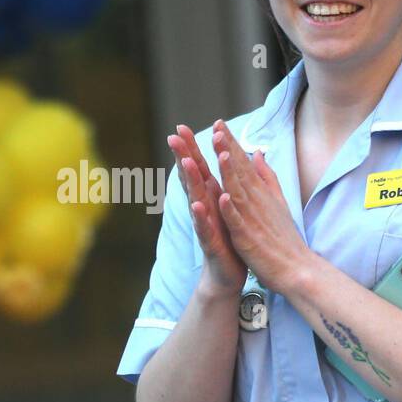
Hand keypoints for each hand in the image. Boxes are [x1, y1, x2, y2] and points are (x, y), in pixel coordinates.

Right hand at [166, 124, 246, 294]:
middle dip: (183, 157)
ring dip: (191, 181)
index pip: (199, 168)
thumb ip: (224, 183)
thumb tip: (222, 159)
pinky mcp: (211, 243)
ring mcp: (205, 225)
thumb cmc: (228, 238)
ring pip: (196, 199)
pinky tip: (198, 205)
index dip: (190, 148)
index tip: (181, 127)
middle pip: (192, 178)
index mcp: (211, 197)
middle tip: (173, 136)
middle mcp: (204, 208)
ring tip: (186, 163)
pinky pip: (205, 228)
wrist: (227, 274)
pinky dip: (202, 216)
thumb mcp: (228, 206)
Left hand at [211, 119, 309, 295]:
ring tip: (219, 152)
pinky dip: (231, 209)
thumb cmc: (284, 237)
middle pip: (240, 171)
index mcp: (259, 193)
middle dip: (228, 148)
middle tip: (217, 127)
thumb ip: (267, 177)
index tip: (219, 123)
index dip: (231, 143)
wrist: (297, 268)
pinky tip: (223, 196)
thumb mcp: (277, 201)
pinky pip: (238, 221)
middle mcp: (256, 201)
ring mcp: (252, 218)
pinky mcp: (248, 237)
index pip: (243, 164)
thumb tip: (258, 154)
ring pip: (238, 190)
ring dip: (228, 170)